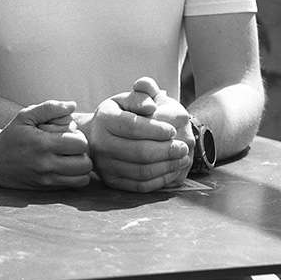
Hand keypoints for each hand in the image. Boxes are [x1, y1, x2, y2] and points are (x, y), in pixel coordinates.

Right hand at [0, 100, 91, 188]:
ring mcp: (48, 179)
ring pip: (83, 177)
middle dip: (83, 153)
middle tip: (72, 147)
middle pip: (85, 163)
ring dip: (81, 167)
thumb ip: (49, 108)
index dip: (79, 137)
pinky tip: (65, 167)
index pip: (80, 144)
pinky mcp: (48, 189)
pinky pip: (74, 186)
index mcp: (43, 144)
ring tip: (71, 158)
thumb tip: (72, 105)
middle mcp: (47, 164)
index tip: (69, 135)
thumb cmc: (11, 136)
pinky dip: (75, 177)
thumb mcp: (24, 116)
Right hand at [87, 78, 190, 192]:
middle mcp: (100, 144)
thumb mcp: (127, 98)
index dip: (156, 130)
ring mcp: (105, 165)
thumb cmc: (119, 114)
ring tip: (181, 157)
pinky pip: (140, 185)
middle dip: (166, 150)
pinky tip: (171, 169)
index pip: (133, 126)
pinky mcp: (112, 181)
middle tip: (183, 147)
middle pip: (139, 152)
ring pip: (142, 171)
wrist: (96, 135)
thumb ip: (142, 94)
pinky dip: (160, 179)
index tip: (173, 130)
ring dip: (167, 166)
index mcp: (104, 119)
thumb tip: (151, 106)